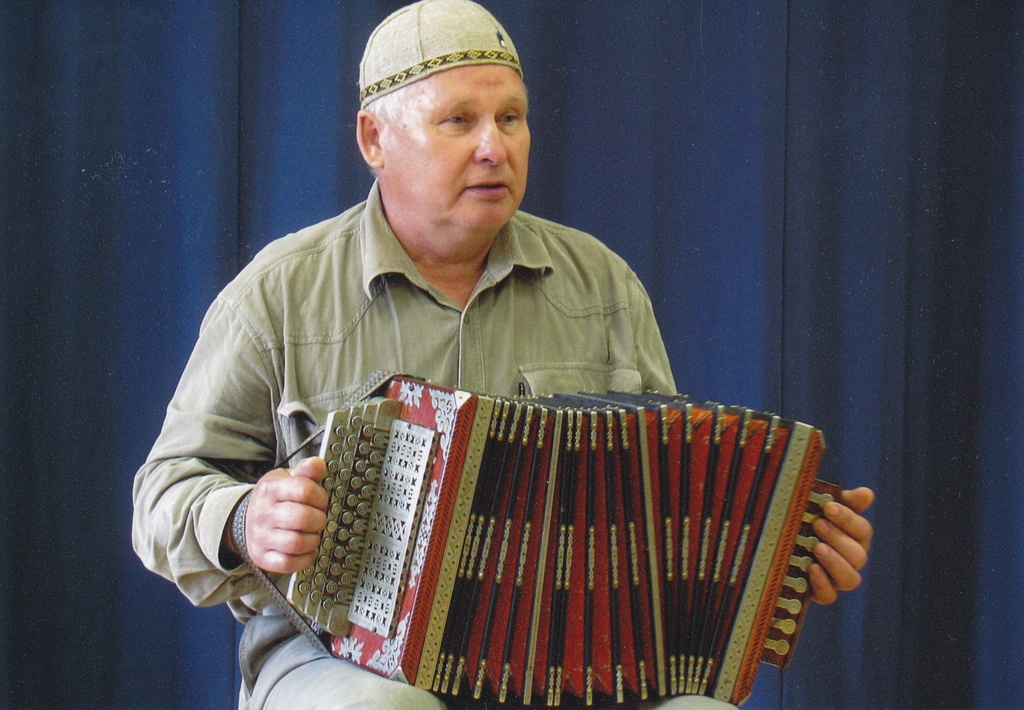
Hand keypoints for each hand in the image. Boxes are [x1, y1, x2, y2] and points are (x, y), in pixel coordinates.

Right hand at [243, 457, 328, 573]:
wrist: (248, 517)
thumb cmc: (276, 498)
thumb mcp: (287, 478)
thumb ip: (305, 471)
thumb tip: (318, 464)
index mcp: (271, 489)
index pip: (304, 490)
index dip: (321, 497)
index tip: (322, 501)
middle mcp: (263, 513)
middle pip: (303, 518)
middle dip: (319, 519)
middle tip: (320, 519)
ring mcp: (261, 537)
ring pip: (296, 543)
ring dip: (313, 540)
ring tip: (314, 534)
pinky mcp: (262, 557)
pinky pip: (287, 564)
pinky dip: (304, 559)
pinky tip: (307, 550)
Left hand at [808, 487, 873, 604]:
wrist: (778, 545)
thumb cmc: (805, 522)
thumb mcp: (820, 507)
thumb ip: (844, 501)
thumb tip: (866, 493)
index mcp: (854, 538)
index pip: (863, 530)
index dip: (848, 519)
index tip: (829, 506)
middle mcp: (850, 561)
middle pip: (859, 555)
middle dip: (838, 538)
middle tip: (818, 524)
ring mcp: (836, 579)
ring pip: (851, 579)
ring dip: (835, 562)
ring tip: (817, 547)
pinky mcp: (821, 594)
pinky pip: (829, 596)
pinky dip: (822, 583)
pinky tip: (811, 568)